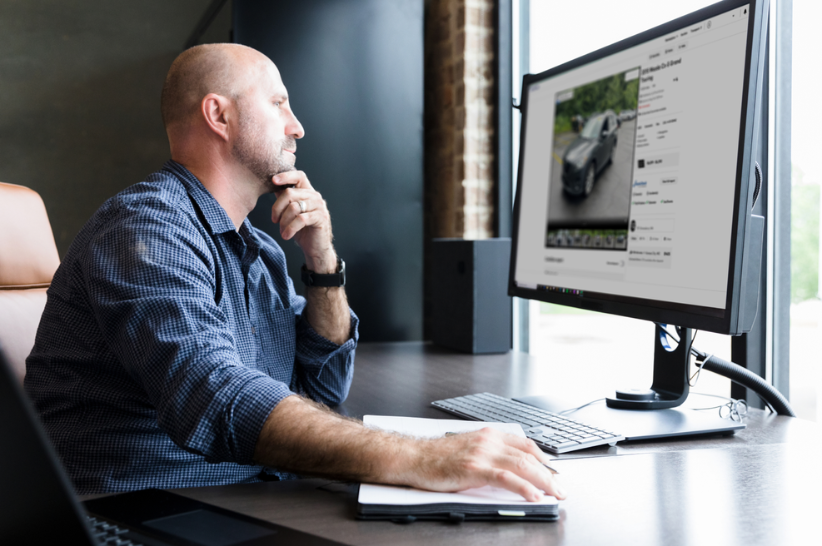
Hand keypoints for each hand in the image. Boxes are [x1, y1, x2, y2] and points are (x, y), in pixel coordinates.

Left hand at [270, 171, 335, 271]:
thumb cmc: (303, 230)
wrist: (316, 248)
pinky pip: (300, 219)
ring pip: (293, 207)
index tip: (273, 180)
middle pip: (290, 193)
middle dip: (277, 208)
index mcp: (308, 192)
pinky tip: (286, 235)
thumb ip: (285, 199)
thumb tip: (273, 186)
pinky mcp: (320, 218)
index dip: (286, 176)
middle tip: (274, 220)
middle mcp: (315, 197)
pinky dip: (290, 228)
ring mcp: (319, 207)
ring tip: (282, 231)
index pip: (299, 176)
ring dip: (284, 221)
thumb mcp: (291, 213)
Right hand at [403, 427, 565, 501]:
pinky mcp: (474, 469)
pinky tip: (533, 496)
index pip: (525, 444)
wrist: (413, 456)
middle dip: (549, 474)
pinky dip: (523, 487)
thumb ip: (488, 454)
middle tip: (560, 488)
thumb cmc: (436, 456)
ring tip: (555, 494)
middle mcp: (488, 441)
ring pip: (523, 465)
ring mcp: (482, 454)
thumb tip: (508, 470)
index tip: (553, 472)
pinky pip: (506, 478)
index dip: (544, 459)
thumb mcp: (468, 448)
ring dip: (544, 481)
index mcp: (488, 435)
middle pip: (529, 456)